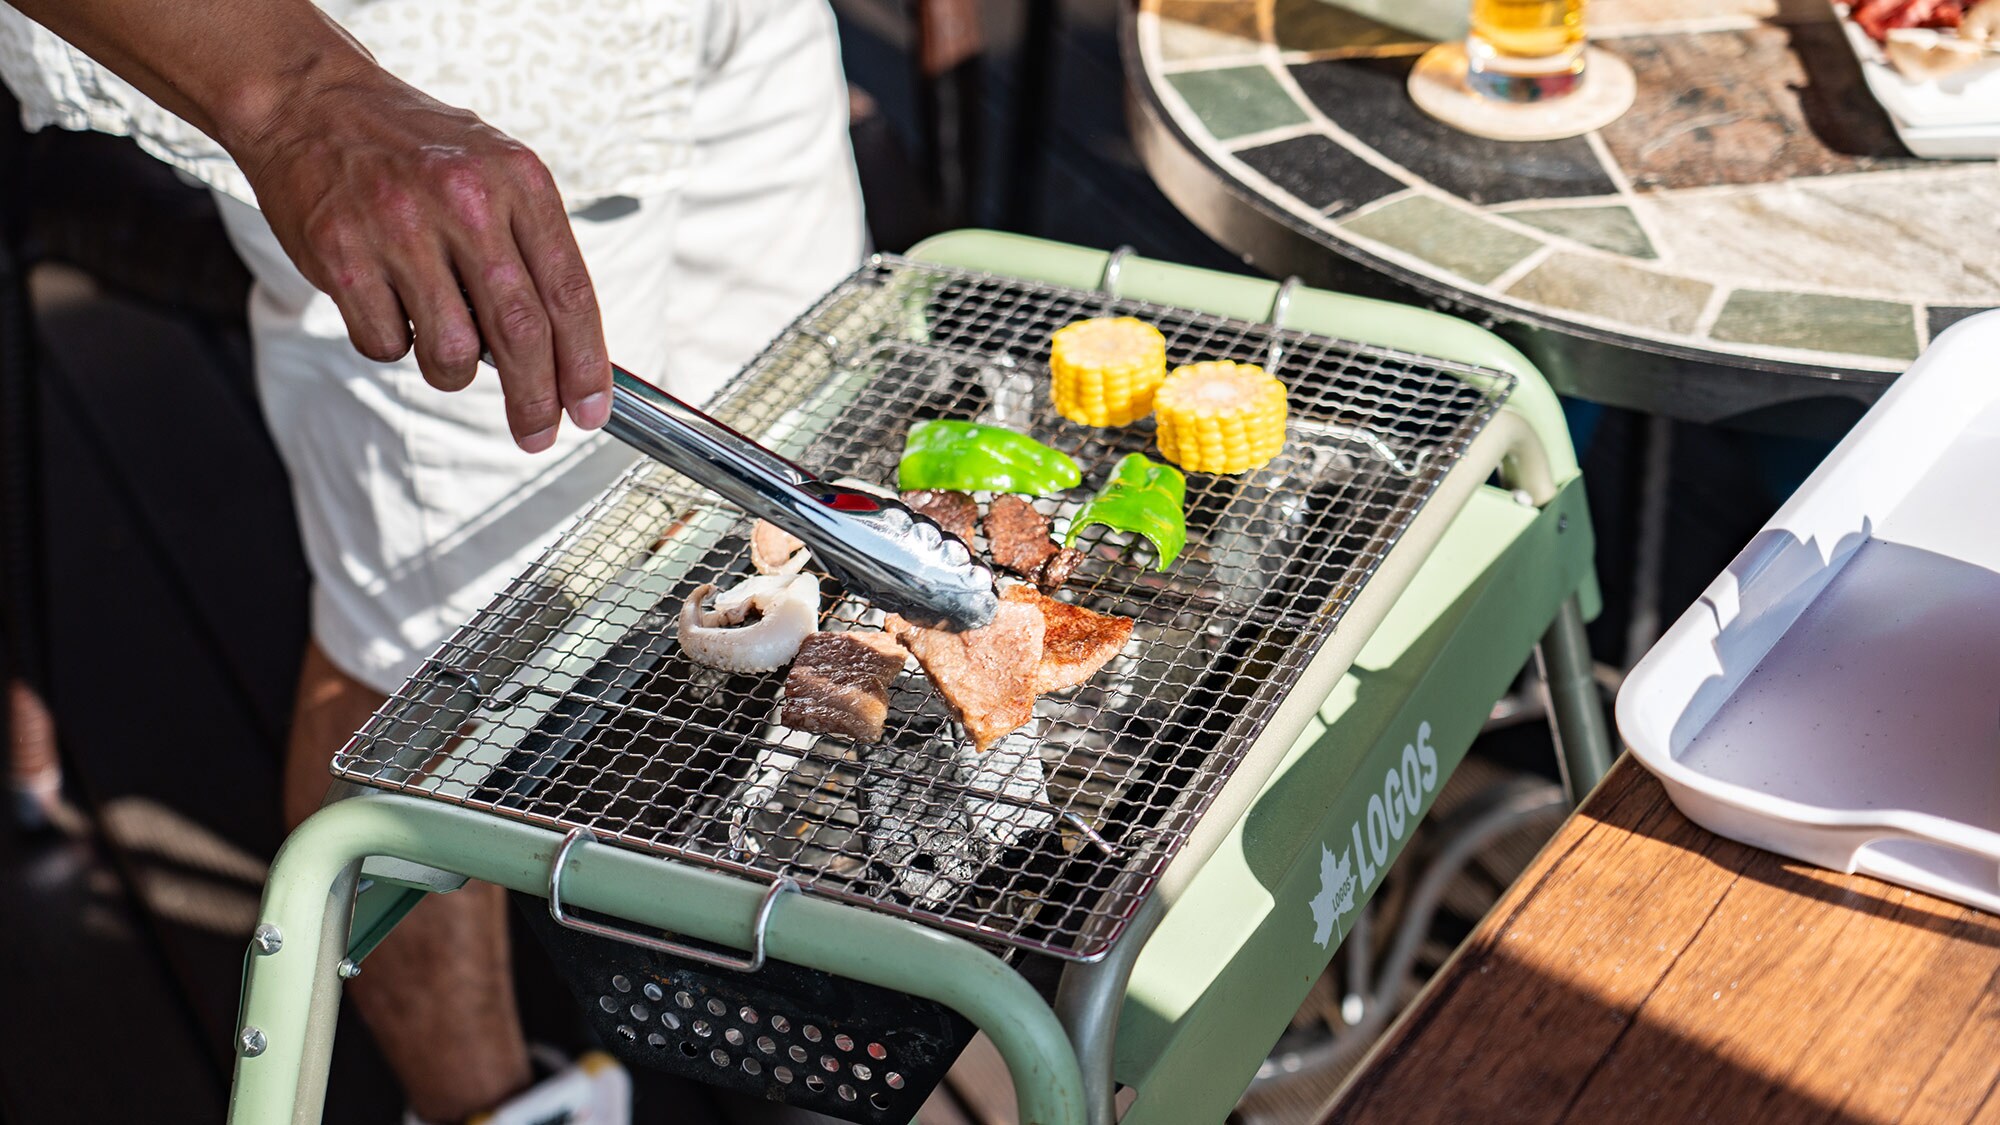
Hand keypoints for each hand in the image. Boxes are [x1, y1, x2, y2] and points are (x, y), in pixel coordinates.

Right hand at [234, 64, 609, 451]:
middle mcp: (464, 200)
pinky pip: (386, 344)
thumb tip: (570, 353)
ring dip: (453, 371)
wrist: (310, 102)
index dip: (586, 364)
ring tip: (443, 339)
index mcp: (518, 180)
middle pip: (520, 333)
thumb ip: (534, 250)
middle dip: (536, 399)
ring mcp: (400, 227)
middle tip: (538, 433)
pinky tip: (388, 303)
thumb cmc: (415, 149)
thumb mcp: (496, 172)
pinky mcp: (342, 254)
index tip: (592, 411)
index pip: (569, 292)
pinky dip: (393, 342)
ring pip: (451, 353)